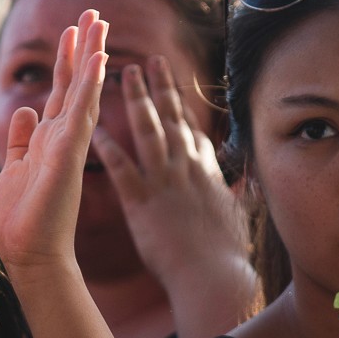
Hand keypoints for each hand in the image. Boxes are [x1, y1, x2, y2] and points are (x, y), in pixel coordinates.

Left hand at [0, 10, 108, 273]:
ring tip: (99, 21)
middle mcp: (64, 138)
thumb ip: (22, 139)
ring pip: (84, 90)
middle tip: (94, 13)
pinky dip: (90, 86)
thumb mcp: (15, 167)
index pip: (62, 92)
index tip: (72, 31)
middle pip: (77, 83)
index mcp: (49, 140)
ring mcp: (69, 145)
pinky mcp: (68, 155)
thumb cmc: (22, 219)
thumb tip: (27, 110)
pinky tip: (98, 59)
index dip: (68, 61)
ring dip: (91, 55)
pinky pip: (82, 113)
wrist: (30, 255)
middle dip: (84, 47)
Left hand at [89, 56, 251, 290]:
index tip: (172, 86)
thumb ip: (237, 197)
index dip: (182, 108)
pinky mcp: (141, 201)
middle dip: (160, 88)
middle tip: (148, 60)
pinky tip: (92, 127)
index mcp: (207, 174)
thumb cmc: (224, 256)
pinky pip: (120, 167)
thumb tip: (246, 186)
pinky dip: (107, 145)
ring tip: (123, 73)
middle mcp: (187, 170)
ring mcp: (164, 182)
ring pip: (149, 131)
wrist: (213, 276)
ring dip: (136, 100)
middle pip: (173, 119)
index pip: (193, 133)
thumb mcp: (236, 219)